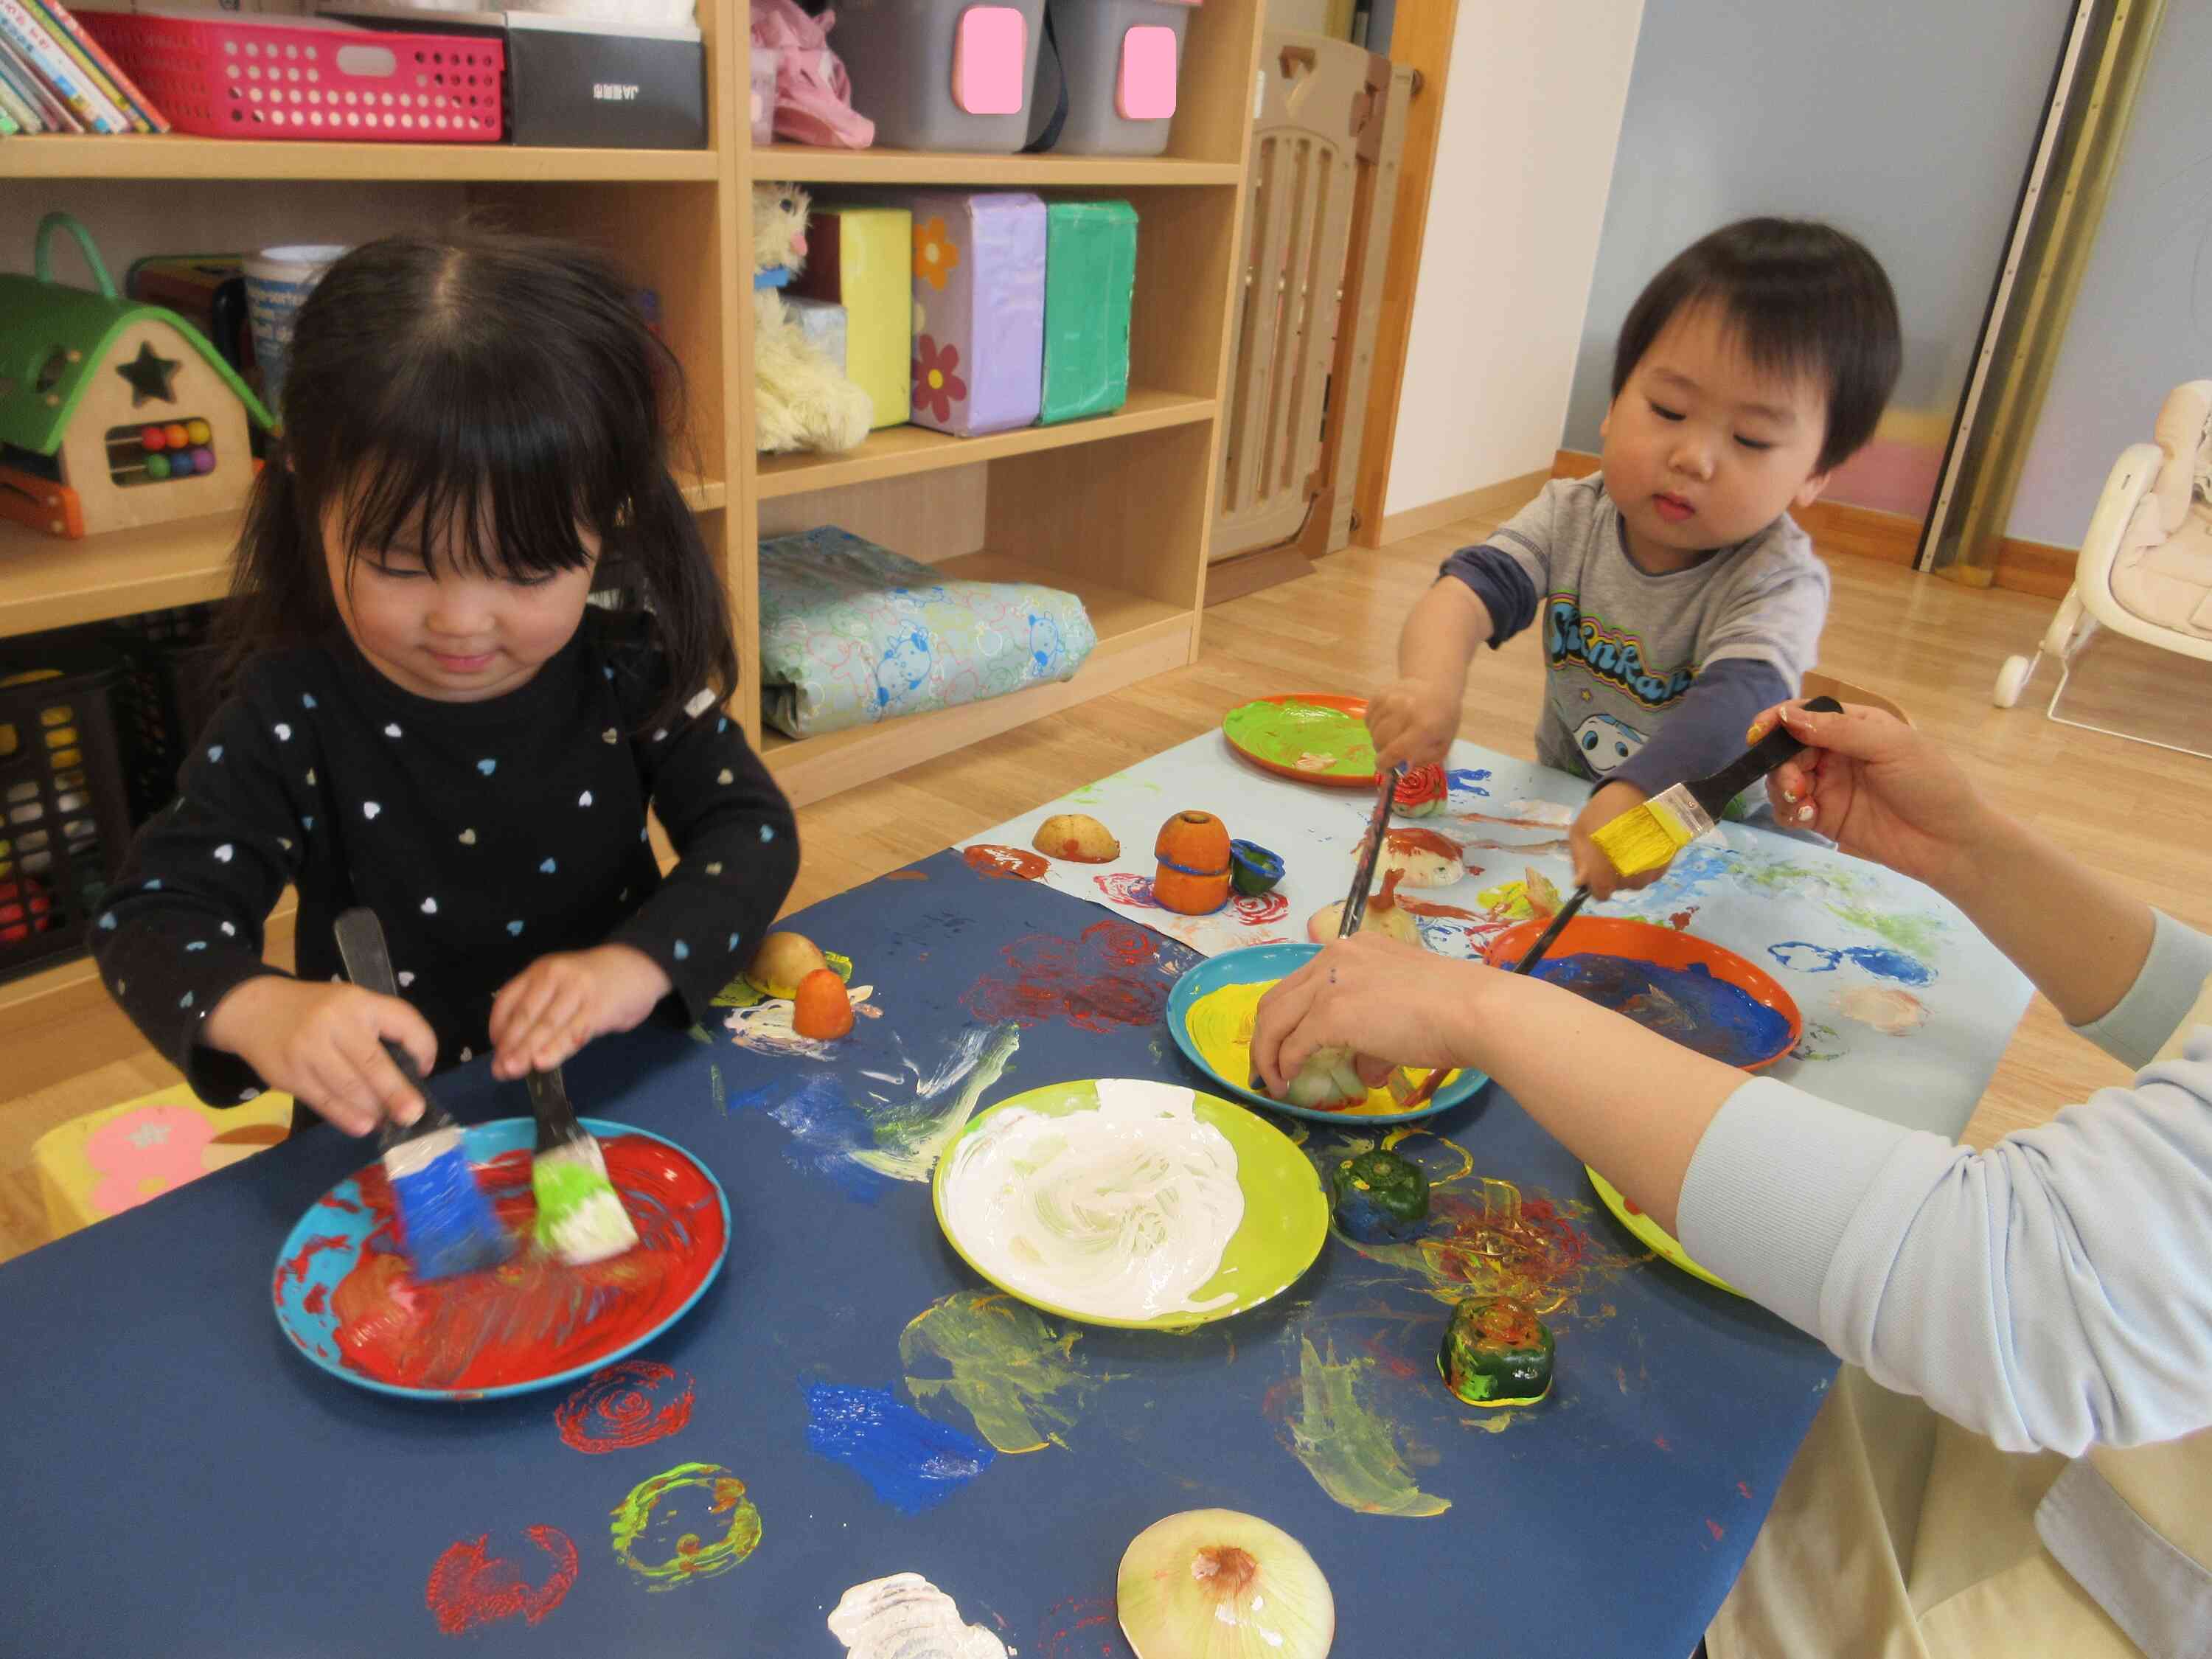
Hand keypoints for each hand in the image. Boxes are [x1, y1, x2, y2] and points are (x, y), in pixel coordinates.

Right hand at [204, 975, 433, 1136]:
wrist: (255, 1009)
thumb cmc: (318, 1011)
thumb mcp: (351, 1005)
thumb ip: (378, 1031)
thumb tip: (409, 1078)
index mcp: (360, 1002)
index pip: (403, 1022)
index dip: (423, 1047)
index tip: (425, 1069)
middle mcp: (335, 1023)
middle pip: (373, 1062)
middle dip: (397, 1091)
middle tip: (413, 1114)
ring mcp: (309, 1049)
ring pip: (348, 1086)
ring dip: (373, 1109)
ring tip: (389, 1121)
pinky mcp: (289, 1074)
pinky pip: (323, 1100)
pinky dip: (345, 1116)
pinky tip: (362, 1126)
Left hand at [489, 944, 672, 1079]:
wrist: (639, 966)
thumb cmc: (596, 982)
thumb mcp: (562, 984)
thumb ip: (542, 1008)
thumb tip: (516, 1047)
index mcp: (540, 972)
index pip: (508, 1001)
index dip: (498, 1030)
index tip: (496, 1053)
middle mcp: (554, 976)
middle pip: (525, 1015)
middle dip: (510, 1046)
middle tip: (499, 1070)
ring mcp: (577, 990)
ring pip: (547, 1025)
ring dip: (527, 1051)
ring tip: (513, 1071)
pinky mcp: (598, 1007)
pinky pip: (573, 1031)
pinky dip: (556, 1049)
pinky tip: (544, 1063)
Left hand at [1251, 933, 1484, 1092]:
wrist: (1472, 1011)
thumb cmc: (1452, 1011)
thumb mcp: (1403, 1007)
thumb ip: (1373, 1032)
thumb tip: (1365, 1068)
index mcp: (1353, 948)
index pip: (1301, 982)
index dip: (1286, 1017)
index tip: (1285, 1045)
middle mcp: (1334, 956)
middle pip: (1277, 998)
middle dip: (1266, 1036)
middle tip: (1268, 1067)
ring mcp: (1330, 983)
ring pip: (1274, 1019)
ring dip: (1267, 1054)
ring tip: (1273, 1082)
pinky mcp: (1330, 1013)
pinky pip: (1294, 1044)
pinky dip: (1285, 1065)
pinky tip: (1290, 1082)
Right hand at [1367, 675, 1462, 771]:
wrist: (1435, 684)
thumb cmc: (1442, 718)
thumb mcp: (1442, 744)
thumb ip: (1422, 760)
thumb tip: (1400, 769)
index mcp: (1424, 726)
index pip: (1395, 750)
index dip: (1385, 764)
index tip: (1384, 768)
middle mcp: (1405, 711)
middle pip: (1380, 742)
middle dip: (1383, 751)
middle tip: (1393, 750)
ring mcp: (1390, 700)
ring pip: (1372, 731)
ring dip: (1379, 738)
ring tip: (1393, 733)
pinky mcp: (1379, 694)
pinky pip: (1368, 719)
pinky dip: (1374, 725)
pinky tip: (1387, 722)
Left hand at [1570, 781, 1668, 899]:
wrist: (1644, 788)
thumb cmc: (1606, 808)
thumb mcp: (1581, 829)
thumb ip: (1579, 859)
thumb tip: (1581, 883)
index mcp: (1605, 862)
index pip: (1602, 893)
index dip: (1597, 888)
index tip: (1597, 876)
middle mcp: (1630, 869)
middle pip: (1620, 888)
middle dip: (1613, 876)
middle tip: (1611, 853)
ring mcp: (1650, 866)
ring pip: (1638, 883)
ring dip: (1630, 873)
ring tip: (1627, 850)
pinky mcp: (1666, 860)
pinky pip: (1653, 874)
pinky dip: (1646, 867)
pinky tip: (1642, 848)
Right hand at [1756, 701, 1995, 889]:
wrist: (1950, 841)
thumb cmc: (1929, 782)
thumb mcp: (1889, 746)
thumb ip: (1837, 730)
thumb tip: (1785, 717)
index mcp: (1855, 726)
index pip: (1806, 714)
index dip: (1778, 720)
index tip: (1758, 733)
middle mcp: (1837, 753)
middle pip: (1787, 749)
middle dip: (1781, 762)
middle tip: (1795, 783)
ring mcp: (1829, 787)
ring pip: (1783, 780)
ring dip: (1782, 788)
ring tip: (1802, 802)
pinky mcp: (1825, 819)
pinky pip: (1791, 811)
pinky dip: (1789, 812)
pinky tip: (1806, 817)